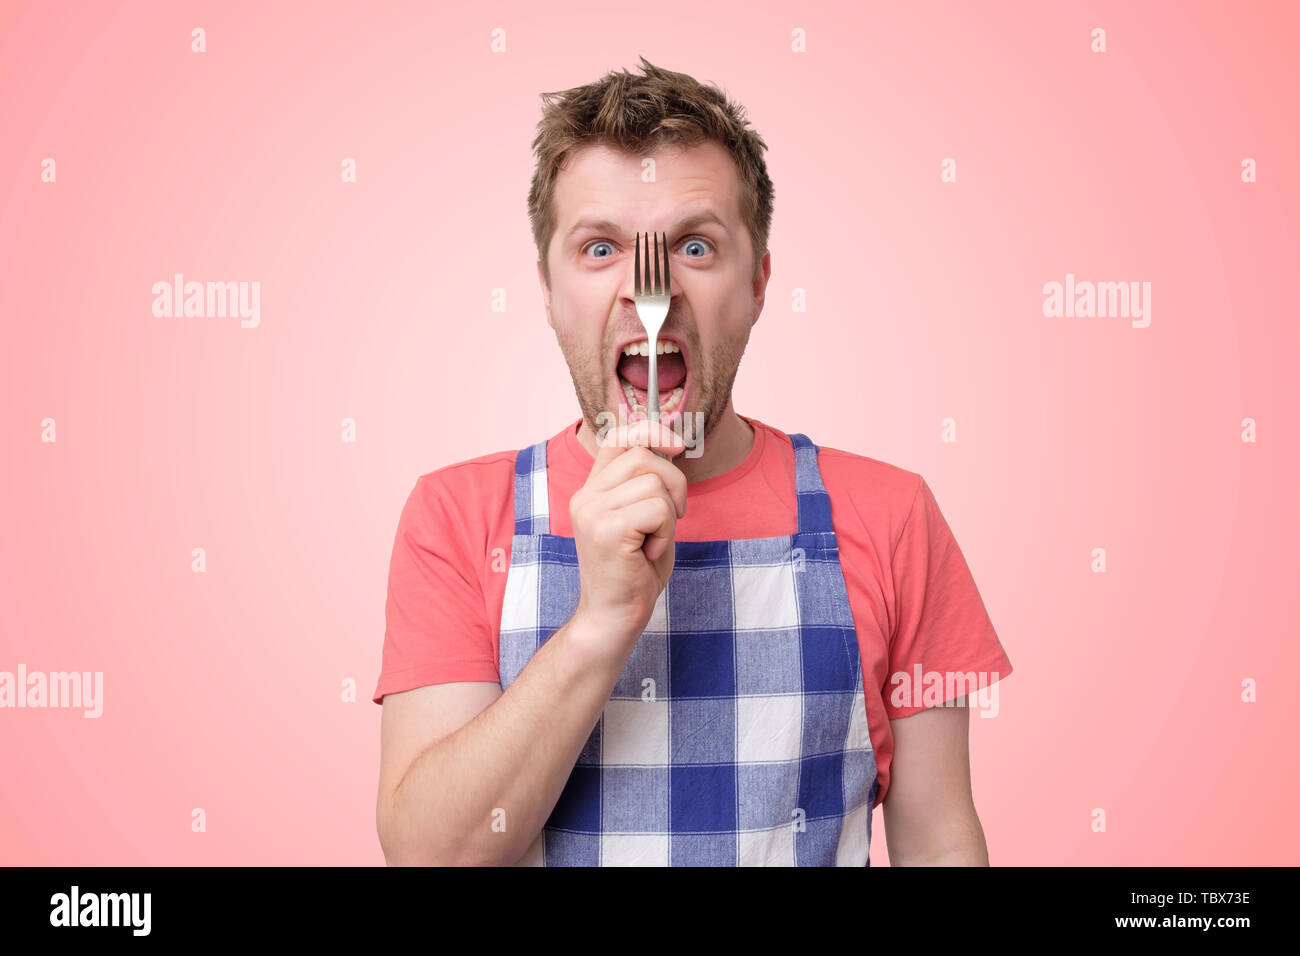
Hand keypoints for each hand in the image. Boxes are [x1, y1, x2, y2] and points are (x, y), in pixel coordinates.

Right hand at [568, 420, 686, 657]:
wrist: (613, 617)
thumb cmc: (634, 572)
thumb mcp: (643, 519)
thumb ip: (648, 484)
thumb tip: (669, 443)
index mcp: (591, 491)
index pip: (616, 435)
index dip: (650, 430)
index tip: (675, 445)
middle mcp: (586, 496)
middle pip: (643, 455)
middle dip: (675, 482)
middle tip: (674, 516)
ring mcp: (592, 512)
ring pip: (655, 483)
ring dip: (669, 515)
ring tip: (653, 541)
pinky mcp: (606, 530)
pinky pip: (658, 509)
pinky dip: (665, 532)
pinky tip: (648, 553)